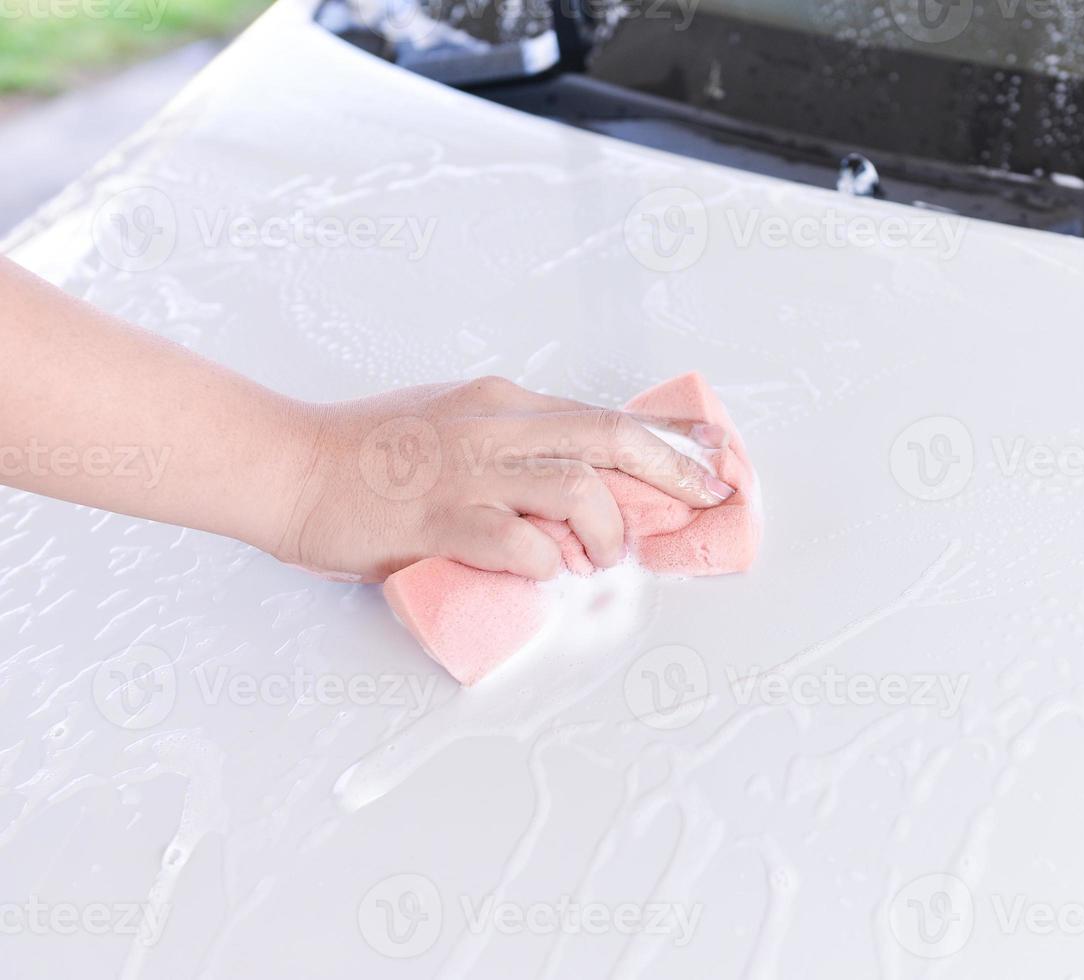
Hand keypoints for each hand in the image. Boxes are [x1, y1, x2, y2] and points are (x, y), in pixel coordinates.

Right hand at [271, 377, 733, 582]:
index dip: (664, 444)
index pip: (602, 417)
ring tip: (601, 558)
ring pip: (575, 487)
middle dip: (671, 472)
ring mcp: (467, 471)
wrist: (290, 467)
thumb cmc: (367, 453)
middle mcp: (494, 427)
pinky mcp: (438, 518)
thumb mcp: (452, 424)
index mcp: (502, 404)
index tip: (709, 465)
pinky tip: (543, 571)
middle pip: (608, 438)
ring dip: (606, 528)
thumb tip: (577, 478)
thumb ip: (511, 445)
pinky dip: (545, 562)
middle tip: (705, 502)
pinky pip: (516, 541)